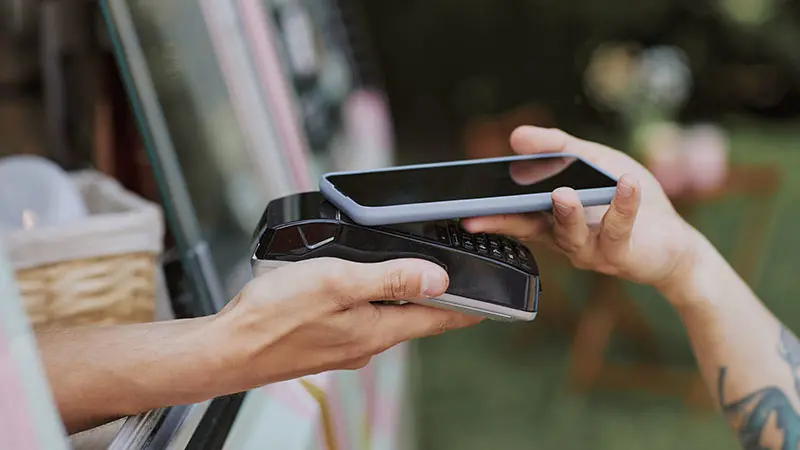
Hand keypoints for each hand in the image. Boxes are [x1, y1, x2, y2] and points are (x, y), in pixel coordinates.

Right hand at [213, 258, 481, 388]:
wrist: (228, 349)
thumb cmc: (274, 318)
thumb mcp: (339, 282)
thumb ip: (390, 278)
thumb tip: (437, 278)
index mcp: (378, 329)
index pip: (438, 319)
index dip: (467, 307)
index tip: (491, 302)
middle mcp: (367, 343)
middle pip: (415, 318)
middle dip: (436, 299)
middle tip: (455, 278)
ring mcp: (345, 346)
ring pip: (387, 318)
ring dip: (403, 298)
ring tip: (411, 275)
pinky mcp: (325, 342)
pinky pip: (361, 320)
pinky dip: (371, 303)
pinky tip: (358, 288)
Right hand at [462, 126, 699, 290]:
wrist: (671, 238)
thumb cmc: (627, 199)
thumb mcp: (594, 162)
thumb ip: (557, 147)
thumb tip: (515, 136)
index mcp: (549, 218)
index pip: (513, 213)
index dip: (488, 211)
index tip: (463, 207)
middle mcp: (563, 237)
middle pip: (529, 228)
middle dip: (502, 222)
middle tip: (477, 217)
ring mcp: (590, 250)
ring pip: (571, 235)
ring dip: (565, 214)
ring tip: (561, 193)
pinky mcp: (621, 254)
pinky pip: (618, 229)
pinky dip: (622, 205)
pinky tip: (626, 182)